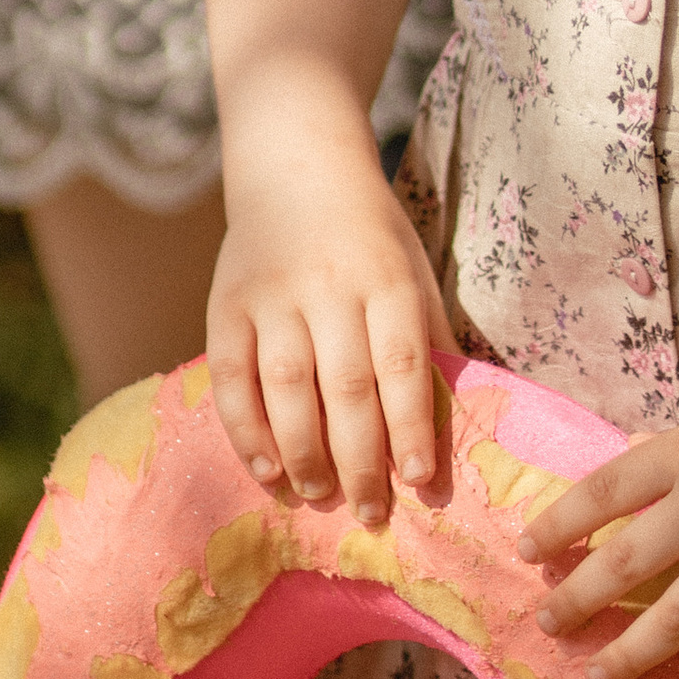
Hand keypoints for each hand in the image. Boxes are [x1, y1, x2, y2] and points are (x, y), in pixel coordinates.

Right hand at [207, 138, 453, 527]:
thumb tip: (453, 423)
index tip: (420, 482)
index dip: (411, 427)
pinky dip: (246, 430)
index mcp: (386, 278)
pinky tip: (267, 470)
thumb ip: (428, 340)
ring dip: (303, 452)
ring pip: (287, 386)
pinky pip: (231, 378)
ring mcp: (272, 295)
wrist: (295, 164)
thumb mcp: (414, 270)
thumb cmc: (370, 234)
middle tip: (370, 514)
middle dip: (359, 460)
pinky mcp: (225, 305)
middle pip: (346, 386)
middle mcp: (329, 286)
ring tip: (319, 496)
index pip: (401, 364)